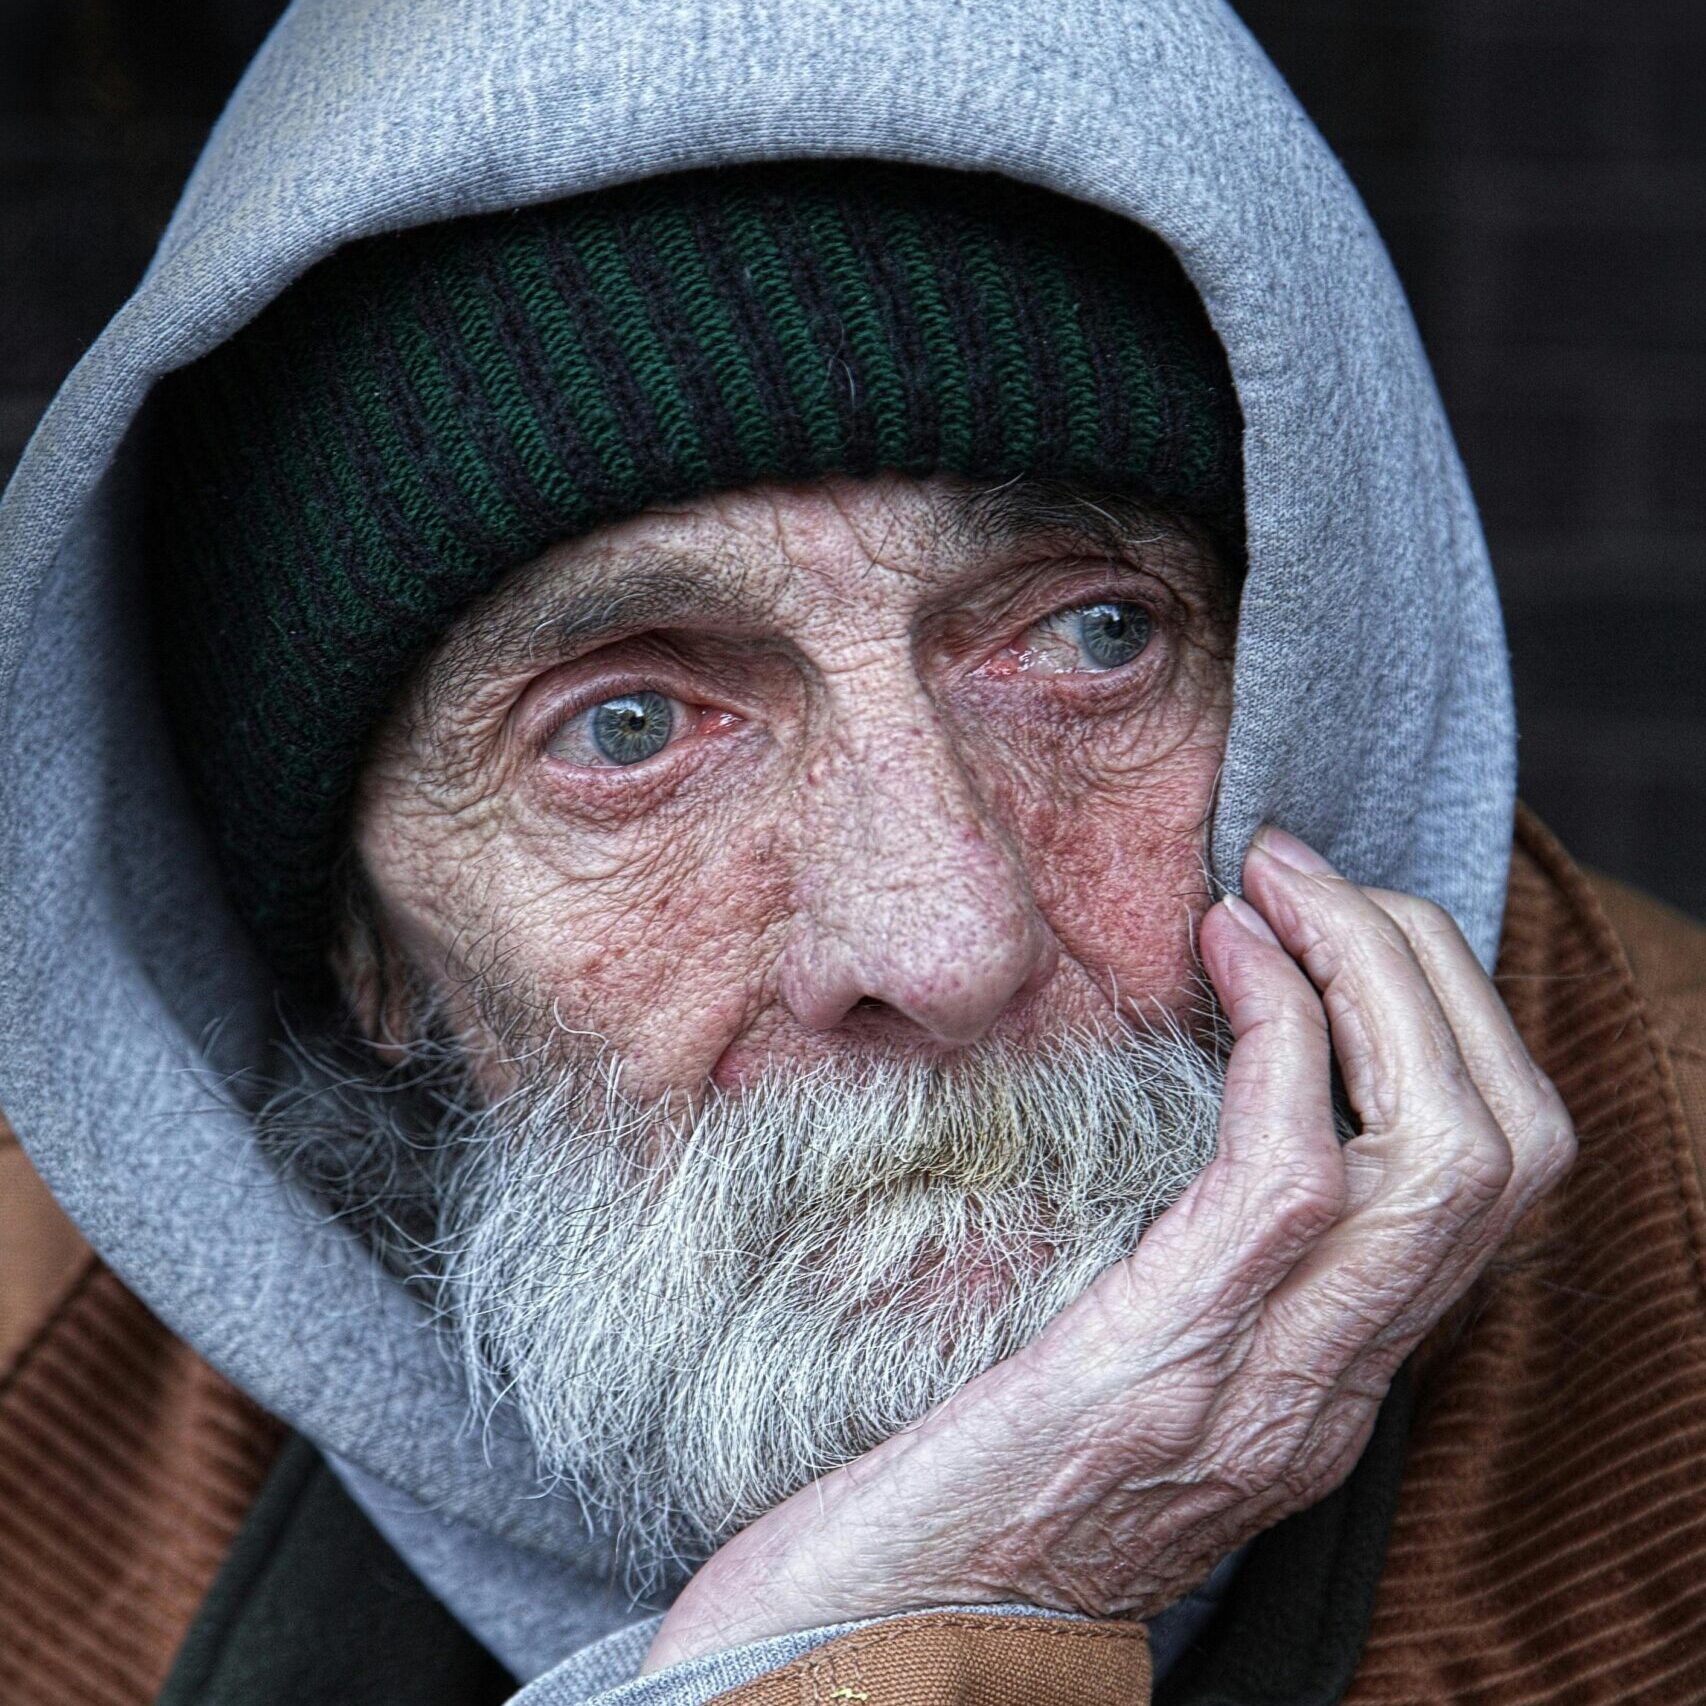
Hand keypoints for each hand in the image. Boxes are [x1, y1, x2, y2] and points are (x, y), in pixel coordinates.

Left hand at [641, 826, 1575, 1671]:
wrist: (857, 1662)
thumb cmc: (956, 1499)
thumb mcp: (1111, 1373)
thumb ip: (1178, 1274)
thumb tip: (1190, 1120)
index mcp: (1321, 1377)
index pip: (1486, 1183)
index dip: (1447, 1022)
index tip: (1333, 920)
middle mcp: (1329, 1386)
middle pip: (1503, 1147)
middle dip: (1433, 973)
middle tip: (1315, 877)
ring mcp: (1263, 1386)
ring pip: (1442, 1152)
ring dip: (1377, 976)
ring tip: (1281, 885)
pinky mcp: (1158, 1369)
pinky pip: (1290, 1174)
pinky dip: (1284, 1034)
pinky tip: (1220, 955)